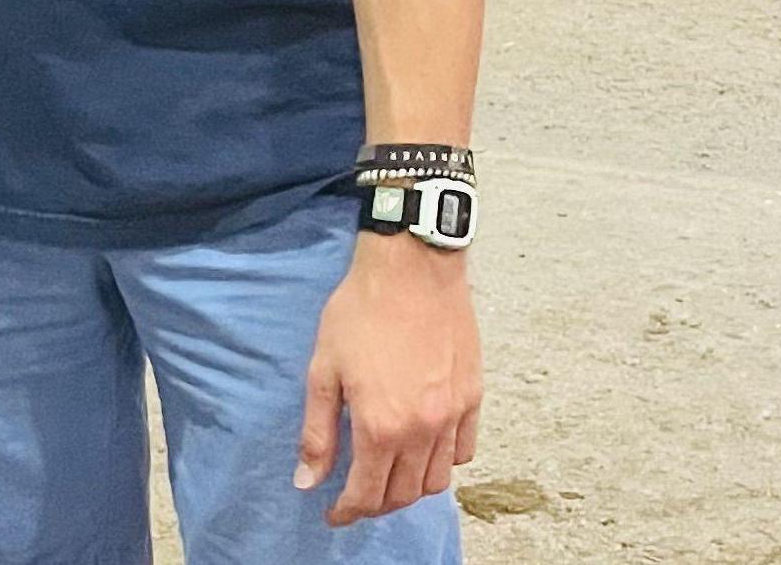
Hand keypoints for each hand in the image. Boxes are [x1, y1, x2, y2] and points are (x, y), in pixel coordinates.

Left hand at [294, 231, 480, 526]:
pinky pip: (463, 451)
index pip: (367, 495)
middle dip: (377, 503)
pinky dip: (444, 461)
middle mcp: (422, 430)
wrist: (411, 266)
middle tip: (358, 493)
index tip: (334, 513)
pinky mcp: (472, 397)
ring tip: (390, 472)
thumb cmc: (361, 310)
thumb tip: (307, 482)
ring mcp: (452, 415)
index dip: (347, 511)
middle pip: (403, 494)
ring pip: (437, 480)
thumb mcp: (324, 368)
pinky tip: (425, 446)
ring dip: (411, 487)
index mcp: (381, 426)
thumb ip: (318, 432)